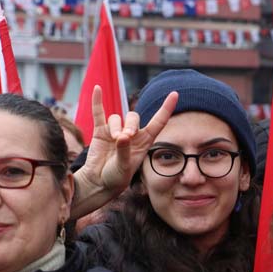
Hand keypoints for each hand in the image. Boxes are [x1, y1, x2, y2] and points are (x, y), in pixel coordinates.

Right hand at [72, 85, 177, 217]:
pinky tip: (97, 89)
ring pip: (116, 118)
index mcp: (144, 142)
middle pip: (133, 117)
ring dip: (116, 126)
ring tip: (114, 139)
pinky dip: (98, 101)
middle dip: (129, 125)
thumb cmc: (117, 177)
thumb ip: (124, 151)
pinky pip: (99, 113)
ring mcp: (115, 131)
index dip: (166, 108)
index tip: (175, 93)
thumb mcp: (124, 166)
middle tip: (124, 138)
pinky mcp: (100, 132)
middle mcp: (131, 134)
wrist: (99, 182)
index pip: (158, 121)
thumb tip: (121, 136)